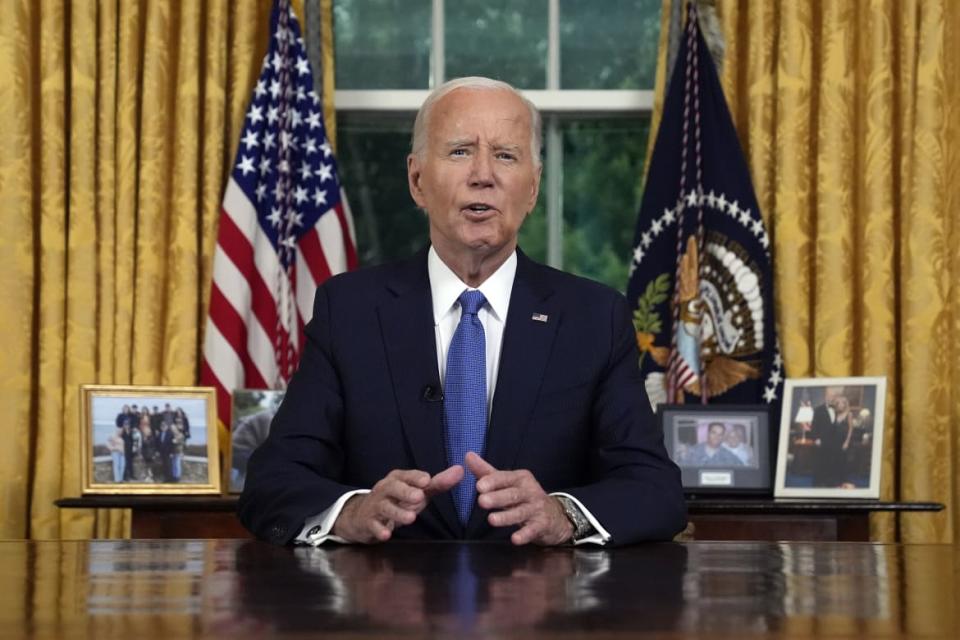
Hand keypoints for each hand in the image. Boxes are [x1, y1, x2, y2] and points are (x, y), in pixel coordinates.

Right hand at [333, 465, 463, 542]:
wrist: (364, 515)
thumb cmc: (397, 500)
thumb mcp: (417, 491)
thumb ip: (438, 483)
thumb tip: (460, 470)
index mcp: (397, 479)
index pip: (406, 475)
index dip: (416, 477)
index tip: (427, 480)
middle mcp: (385, 489)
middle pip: (393, 488)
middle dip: (405, 491)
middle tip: (419, 497)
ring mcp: (375, 506)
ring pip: (385, 507)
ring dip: (397, 512)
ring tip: (411, 518)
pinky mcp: (368, 522)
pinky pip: (372, 525)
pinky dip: (379, 530)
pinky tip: (386, 535)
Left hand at [466, 452, 573, 545]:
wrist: (555, 516)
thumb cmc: (524, 497)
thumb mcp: (508, 483)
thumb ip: (487, 472)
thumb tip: (468, 455)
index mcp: (520, 478)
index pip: (505, 478)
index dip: (493, 482)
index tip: (479, 486)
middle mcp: (530, 491)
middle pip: (512, 495)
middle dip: (497, 498)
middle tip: (481, 501)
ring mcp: (537, 508)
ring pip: (521, 512)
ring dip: (506, 517)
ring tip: (491, 520)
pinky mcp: (542, 525)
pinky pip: (533, 530)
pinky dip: (525, 534)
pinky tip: (515, 539)